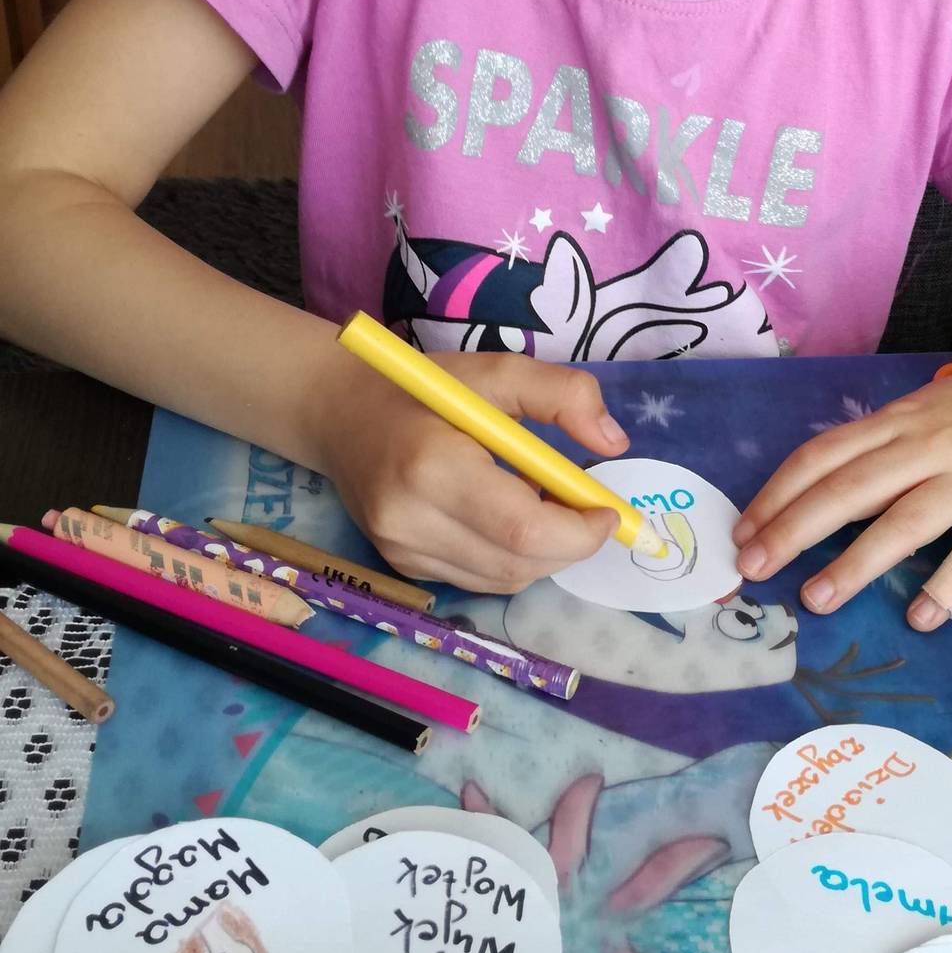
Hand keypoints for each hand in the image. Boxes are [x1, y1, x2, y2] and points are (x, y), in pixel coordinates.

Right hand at [309, 350, 629, 593]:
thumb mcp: (495, 372)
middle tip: (587, 510)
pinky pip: (479, 579)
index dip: (578, 531)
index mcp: (431, 467)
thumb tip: (613, 443)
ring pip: (502, 581)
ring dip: (544, 555)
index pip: (522, 528)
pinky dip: (512, 559)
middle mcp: (410, 521)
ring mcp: (401, 552)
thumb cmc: (422, 387)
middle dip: (570, 546)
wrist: (337, 411)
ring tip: (546, 507)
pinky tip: (509, 519)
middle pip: (517, 565)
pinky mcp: (402, 566)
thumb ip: (562, 395)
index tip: (607, 510)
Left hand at [733, 355, 951, 628]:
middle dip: (793, 530)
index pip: (823, 456)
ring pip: (906, 520)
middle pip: (849, 489)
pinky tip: (922, 616)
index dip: (777, 495)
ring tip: (816, 599)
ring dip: (856, 563)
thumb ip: (882, 447)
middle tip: (752, 570)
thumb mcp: (930, 410)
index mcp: (901, 422)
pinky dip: (950, 584)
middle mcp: (929, 446)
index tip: (742, 533)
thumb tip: (822, 493)